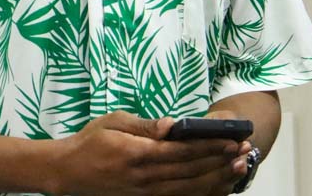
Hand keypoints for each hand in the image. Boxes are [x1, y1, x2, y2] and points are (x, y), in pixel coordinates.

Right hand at [51, 111, 247, 195]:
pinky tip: (216, 185)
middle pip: (192, 171)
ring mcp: (147, 194)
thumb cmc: (91, 141)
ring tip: (238, 167)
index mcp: (139, 154)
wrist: (67, 172)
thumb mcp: (115, 122)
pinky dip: (201, 193)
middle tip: (244, 151)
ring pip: (190, 189)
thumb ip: (147, 125)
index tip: (232, 138)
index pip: (184, 151)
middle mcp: (146, 178)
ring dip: (217, 178)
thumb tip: (173, 123)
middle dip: (220, 161)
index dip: (210, 146)